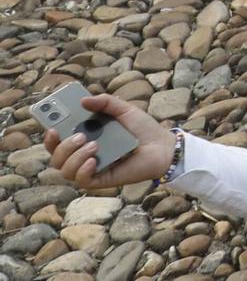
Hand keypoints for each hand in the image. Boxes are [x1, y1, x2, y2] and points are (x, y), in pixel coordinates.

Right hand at [43, 93, 174, 189]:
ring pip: (65, 170)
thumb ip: (105, 102)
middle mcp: (82, 155)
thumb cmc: (142, 129)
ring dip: (74, 157)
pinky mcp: (101, 180)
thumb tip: (83, 100)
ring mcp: (90, 169)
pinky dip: (83, 170)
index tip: (52, 127)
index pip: (57, 141)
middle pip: (56, 157)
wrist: (162, 146)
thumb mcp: (124, 110)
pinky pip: (81, 180)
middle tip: (80, 135)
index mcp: (84, 138)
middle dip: (63, 146)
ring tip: (93, 145)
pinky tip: (94, 160)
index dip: (49, 137)